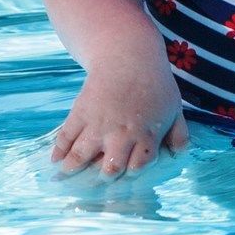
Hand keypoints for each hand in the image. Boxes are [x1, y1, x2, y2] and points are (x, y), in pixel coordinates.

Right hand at [51, 64, 189, 177]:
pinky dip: (58, 150)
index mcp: (146, 135)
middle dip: (105, 176)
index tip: (127, 171)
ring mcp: (98, 125)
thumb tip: (178, 154)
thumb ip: (179, 134)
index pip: (138, 166)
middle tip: (100, 175)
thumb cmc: (155, 85)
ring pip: (81, 156)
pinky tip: (56, 159)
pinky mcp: (80, 113)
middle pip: (110, 168)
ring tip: (67, 173)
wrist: (128, 57)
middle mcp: (121, 134)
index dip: (132, 171)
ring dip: (73, 168)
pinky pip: (65, 137)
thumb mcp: (175, 109)